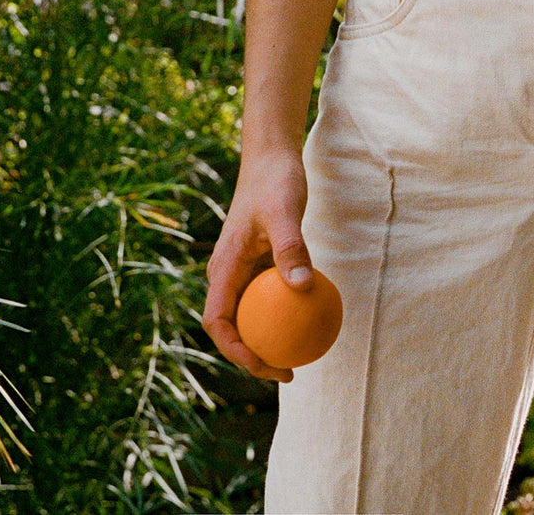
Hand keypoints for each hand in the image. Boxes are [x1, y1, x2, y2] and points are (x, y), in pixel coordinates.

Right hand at [202, 150, 313, 382]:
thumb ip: (291, 249)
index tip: (264, 365)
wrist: (271, 161)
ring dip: (268, 339)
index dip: (235, 350)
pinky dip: (285, 314)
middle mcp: (227, 273)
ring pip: (250, 315)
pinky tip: (314, 321)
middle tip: (288, 372)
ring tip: (300, 357)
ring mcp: (242, 270)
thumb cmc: (275, 184)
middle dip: (253, 356)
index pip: (218, 321)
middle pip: (231, 327)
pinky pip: (269, 297)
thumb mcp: (285, 214)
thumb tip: (302, 289)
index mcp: (223, 268)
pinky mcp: (259, 263)